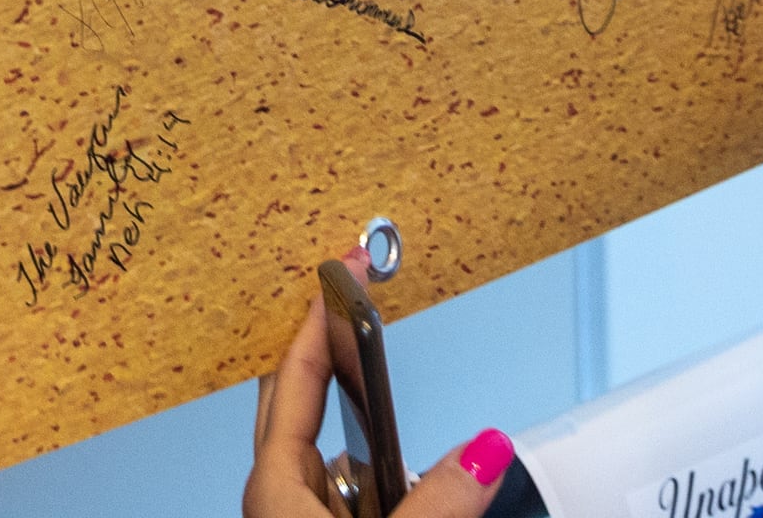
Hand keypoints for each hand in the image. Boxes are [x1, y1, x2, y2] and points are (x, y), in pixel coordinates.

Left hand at [246, 275, 513, 517]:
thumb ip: (436, 501)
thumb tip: (486, 451)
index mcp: (276, 484)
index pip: (295, 380)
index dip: (321, 319)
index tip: (346, 269)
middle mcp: (283, 494)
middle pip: (306, 401)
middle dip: (336, 353)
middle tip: (363, 299)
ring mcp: (303, 515)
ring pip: (343, 454)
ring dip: (377, 434)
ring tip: (410, 405)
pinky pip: (361, 489)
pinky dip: (389, 475)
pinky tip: (420, 482)